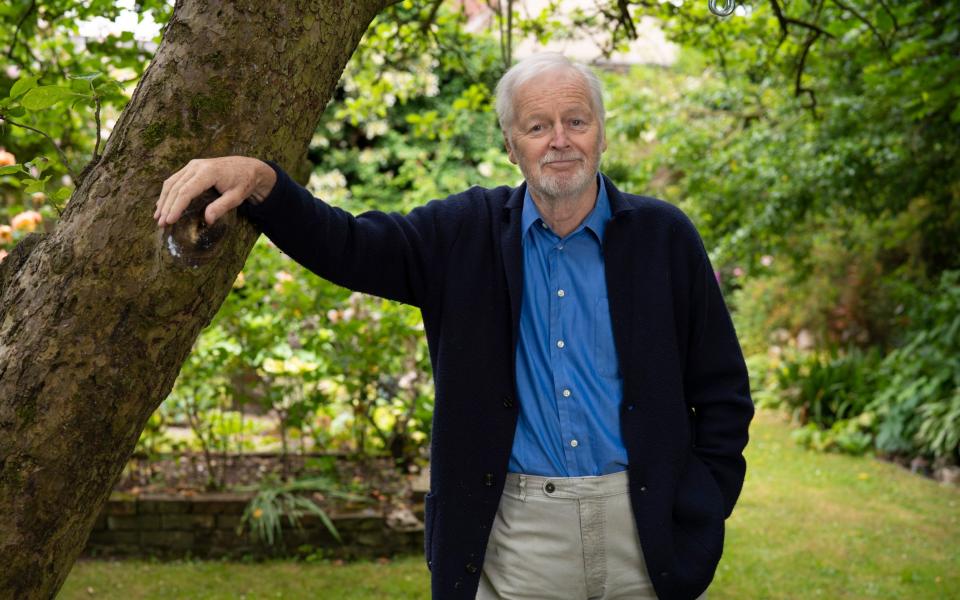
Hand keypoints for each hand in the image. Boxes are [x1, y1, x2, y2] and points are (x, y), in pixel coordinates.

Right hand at [154, 156, 276, 226]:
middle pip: (175, 188)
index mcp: (208, 172)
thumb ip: (221, 207)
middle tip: (161, 224)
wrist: (248, 167)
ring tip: (158, 217)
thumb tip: (207, 220)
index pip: (186, 192)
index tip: (170, 221)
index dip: (176, 207)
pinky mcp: (192, 167)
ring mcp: (193, 165)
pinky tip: (163, 205)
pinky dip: (168, 193)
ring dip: (163, 200)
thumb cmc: (244, 183)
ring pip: (172, 183)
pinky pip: (175, 180)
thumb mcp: (237, 197)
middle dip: (167, 207)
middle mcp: (197, 166)